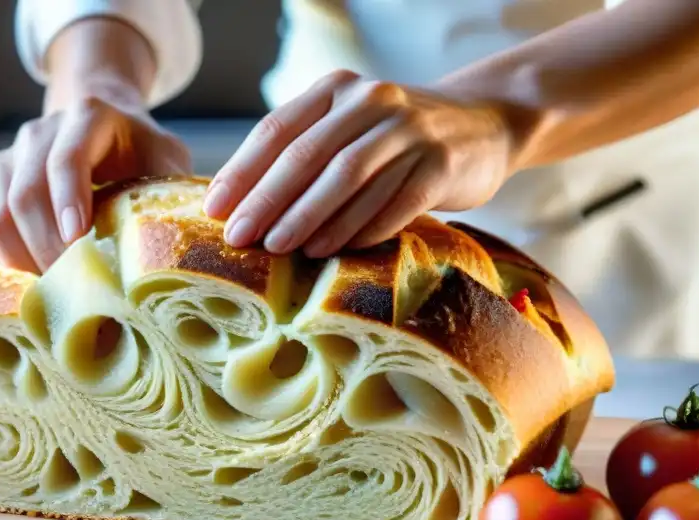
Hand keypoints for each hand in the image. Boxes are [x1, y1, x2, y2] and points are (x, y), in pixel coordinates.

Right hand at [0, 87, 189, 272]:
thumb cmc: (140, 150)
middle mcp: (39, 132)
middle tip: (72, 287)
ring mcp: (10, 156)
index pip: (66, 157)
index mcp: (88, 117)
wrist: (101, 122)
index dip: (67, 199)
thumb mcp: (166, 159)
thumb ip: (170, 191)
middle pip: (25, 193)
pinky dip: (5, 257)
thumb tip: (171, 246)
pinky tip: (33, 278)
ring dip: (22, 258)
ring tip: (54, 290)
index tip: (76, 240)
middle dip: (46, 246)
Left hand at [203, 70, 517, 257]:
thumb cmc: (396, 140)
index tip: (214, 211)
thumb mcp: (349, 128)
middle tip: (240, 237)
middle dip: (267, 200)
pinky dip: (359, 229)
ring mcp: (410, 131)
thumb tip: (238, 206)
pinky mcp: (441, 165)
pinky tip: (333, 250)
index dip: (242, 173)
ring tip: (279, 248)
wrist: (484, 124)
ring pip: (348, 178)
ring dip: (309, 217)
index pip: (277, 130)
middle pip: (307, 155)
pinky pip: (393, 202)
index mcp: (337, 90)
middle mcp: (372, 101)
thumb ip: (303, 153)